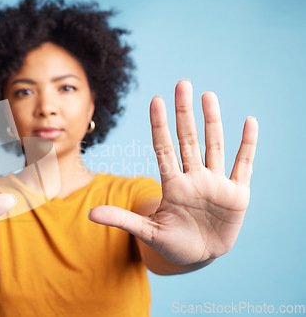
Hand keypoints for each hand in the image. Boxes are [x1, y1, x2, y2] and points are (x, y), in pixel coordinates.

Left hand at [88, 79, 257, 264]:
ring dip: (212, 121)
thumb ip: (122, 220)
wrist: (199, 255)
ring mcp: (216, 185)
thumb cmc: (172, 242)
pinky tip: (250, 122)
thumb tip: (89, 215)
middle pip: (189, 140)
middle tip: (183, 84)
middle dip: (185, 113)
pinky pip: (243, 165)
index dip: (160, 126)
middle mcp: (194, 178)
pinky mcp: (237, 195)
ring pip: (214, 146)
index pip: (164, 149)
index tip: (155, 101)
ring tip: (208, 96)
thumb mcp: (148, 233)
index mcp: (173, 185)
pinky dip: (248, 145)